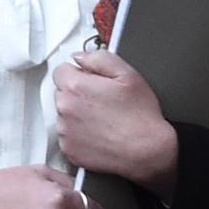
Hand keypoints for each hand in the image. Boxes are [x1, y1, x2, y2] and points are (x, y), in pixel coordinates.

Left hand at [53, 50, 177, 200]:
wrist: (147, 151)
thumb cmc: (140, 115)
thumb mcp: (127, 74)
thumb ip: (99, 58)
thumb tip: (80, 57)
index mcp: (76, 86)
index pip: (60, 71)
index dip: (78, 74)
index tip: (92, 81)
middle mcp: (65, 109)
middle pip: (61, 92)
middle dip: (77, 93)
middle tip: (101, 101)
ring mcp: (65, 132)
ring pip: (64, 115)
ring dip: (76, 114)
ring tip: (102, 119)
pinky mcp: (69, 150)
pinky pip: (67, 136)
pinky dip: (78, 134)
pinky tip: (99, 134)